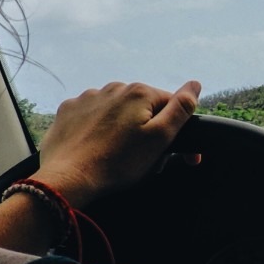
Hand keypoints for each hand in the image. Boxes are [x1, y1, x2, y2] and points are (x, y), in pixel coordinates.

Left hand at [36, 79, 200, 207]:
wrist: (68, 179)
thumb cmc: (117, 163)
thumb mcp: (160, 139)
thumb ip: (180, 108)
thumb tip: (195, 85)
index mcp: (139, 93)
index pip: (170, 104)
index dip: (177, 129)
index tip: (176, 156)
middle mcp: (114, 88)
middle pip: (142, 107)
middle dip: (147, 129)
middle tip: (143, 159)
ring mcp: (88, 98)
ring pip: (116, 111)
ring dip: (122, 127)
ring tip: (117, 155)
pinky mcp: (69, 111)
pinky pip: (92, 116)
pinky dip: (97, 129)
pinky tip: (96, 147)